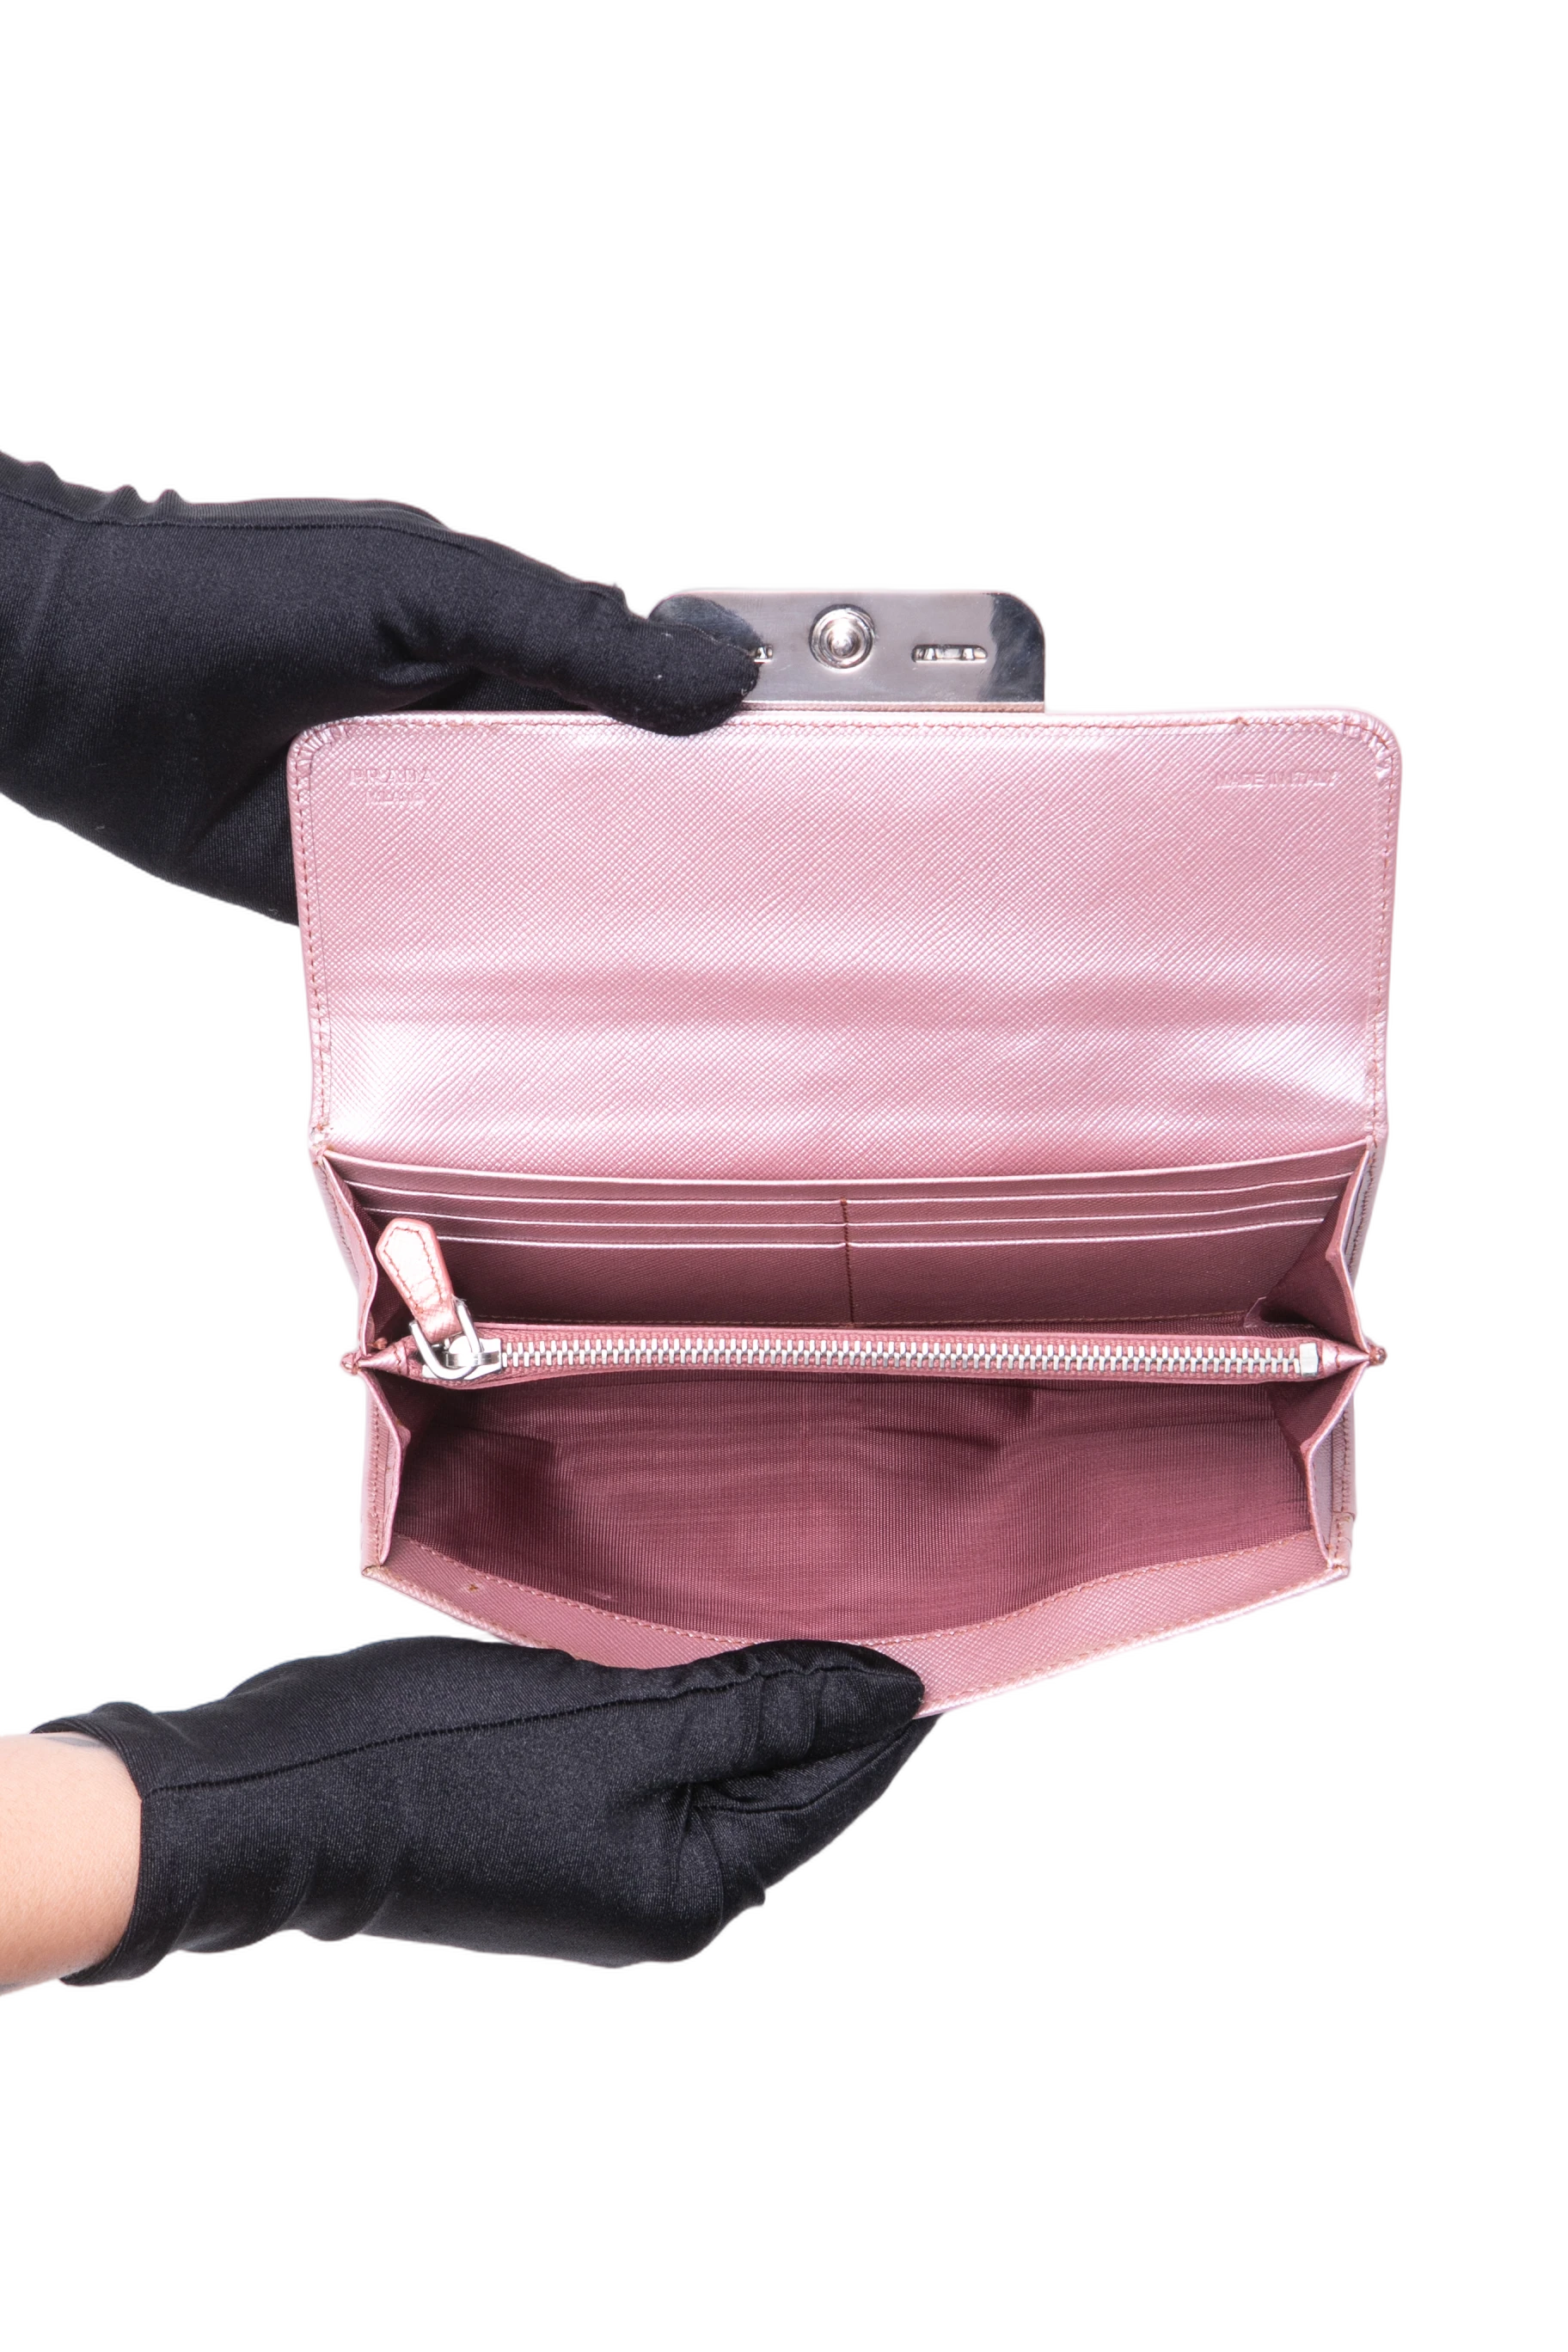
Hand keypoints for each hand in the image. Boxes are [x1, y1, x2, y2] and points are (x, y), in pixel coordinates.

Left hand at [0, 452, 758, 923]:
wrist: (78, 676)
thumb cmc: (240, 593)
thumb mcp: (426, 589)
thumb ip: (569, 631)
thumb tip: (723, 668)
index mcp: (505, 657)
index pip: (641, 707)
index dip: (717, 745)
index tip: (808, 788)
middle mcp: (473, 749)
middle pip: (603, 812)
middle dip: (674, 851)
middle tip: (770, 906)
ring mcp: (422, 834)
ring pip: (538, 889)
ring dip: (597, 920)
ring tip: (695, 970)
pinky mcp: (365, 908)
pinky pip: (451, 950)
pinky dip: (500, 975)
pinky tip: (573, 1007)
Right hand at [30, 1636, 926, 1979]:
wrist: (272, 1794)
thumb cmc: (427, 1767)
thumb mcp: (617, 1723)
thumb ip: (756, 1707)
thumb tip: (882, 1694)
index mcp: (688, 1889)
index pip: (831, 1788)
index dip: (884, 1707)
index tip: (934, 1625)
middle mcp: (656, 1888)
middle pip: (782, 1778)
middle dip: (826, 1692)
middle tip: (871, 1590)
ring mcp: (601, 1853)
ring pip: (718, 1756)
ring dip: (754, 1684)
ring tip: (794, 1598)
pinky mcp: (554, 1809)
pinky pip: (654, 1747)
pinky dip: (684, 1690)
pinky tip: (690, 1631)